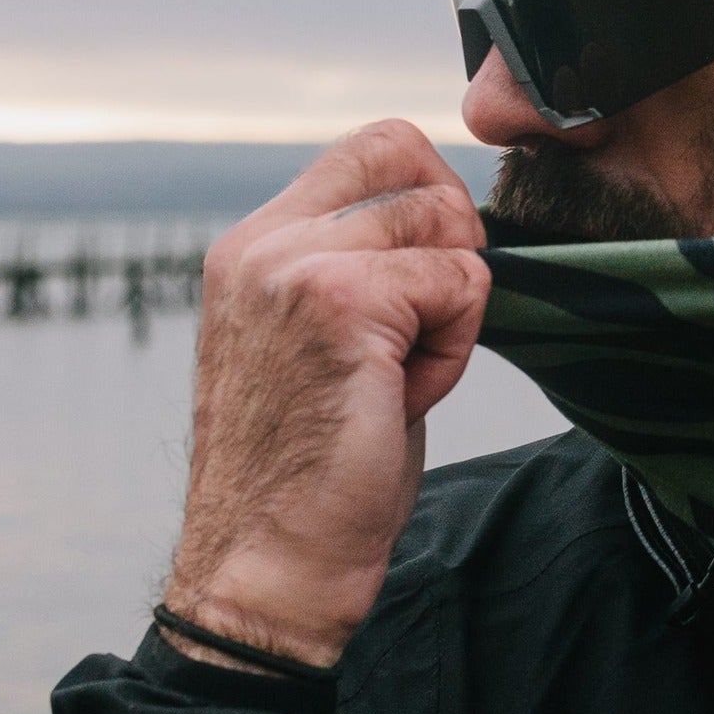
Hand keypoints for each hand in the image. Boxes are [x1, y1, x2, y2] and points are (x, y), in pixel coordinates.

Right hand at [163, 120, 490, 669]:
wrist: (268, 567)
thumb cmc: (308, 475)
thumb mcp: (321, 345)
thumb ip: (361, 271)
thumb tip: (451, 226)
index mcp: (253, 246)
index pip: (371, 146)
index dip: (428, 198)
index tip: (424, 284)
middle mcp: (263, 242)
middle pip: (414, 161)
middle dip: (449, 243)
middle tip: (419, 332)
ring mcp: (295, 265)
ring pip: (445, 226)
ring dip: (450, 307)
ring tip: (398, 378)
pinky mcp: (339, 301)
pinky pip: (460, 281)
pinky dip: (454, 348)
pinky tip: (402, 399)